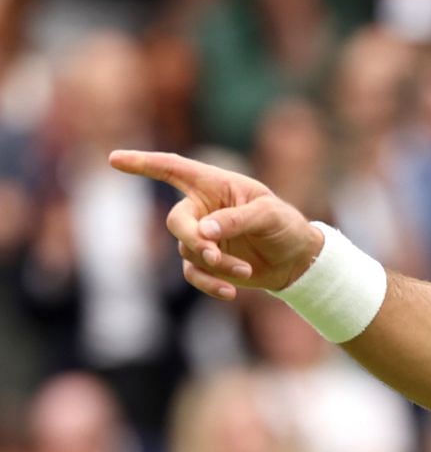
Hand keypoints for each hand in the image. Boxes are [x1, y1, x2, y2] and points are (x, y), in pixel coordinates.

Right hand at [107, 149, 323, 297]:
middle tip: (214, 253)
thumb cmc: (285, 225)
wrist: (296, 259)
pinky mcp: (206, 262)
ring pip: (189, 251)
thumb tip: (202, 233)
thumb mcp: (269, 215)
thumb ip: (236, 219)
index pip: (172, 168)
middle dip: (192, 238)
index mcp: (214, 184)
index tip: (113, 159)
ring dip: (215, 264)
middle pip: (177, 221)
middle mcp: (202, 208)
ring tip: (243, 270)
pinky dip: (209, 283)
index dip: (143, 163)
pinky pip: (194, 273)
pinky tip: (230, 292)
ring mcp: (201, 236)